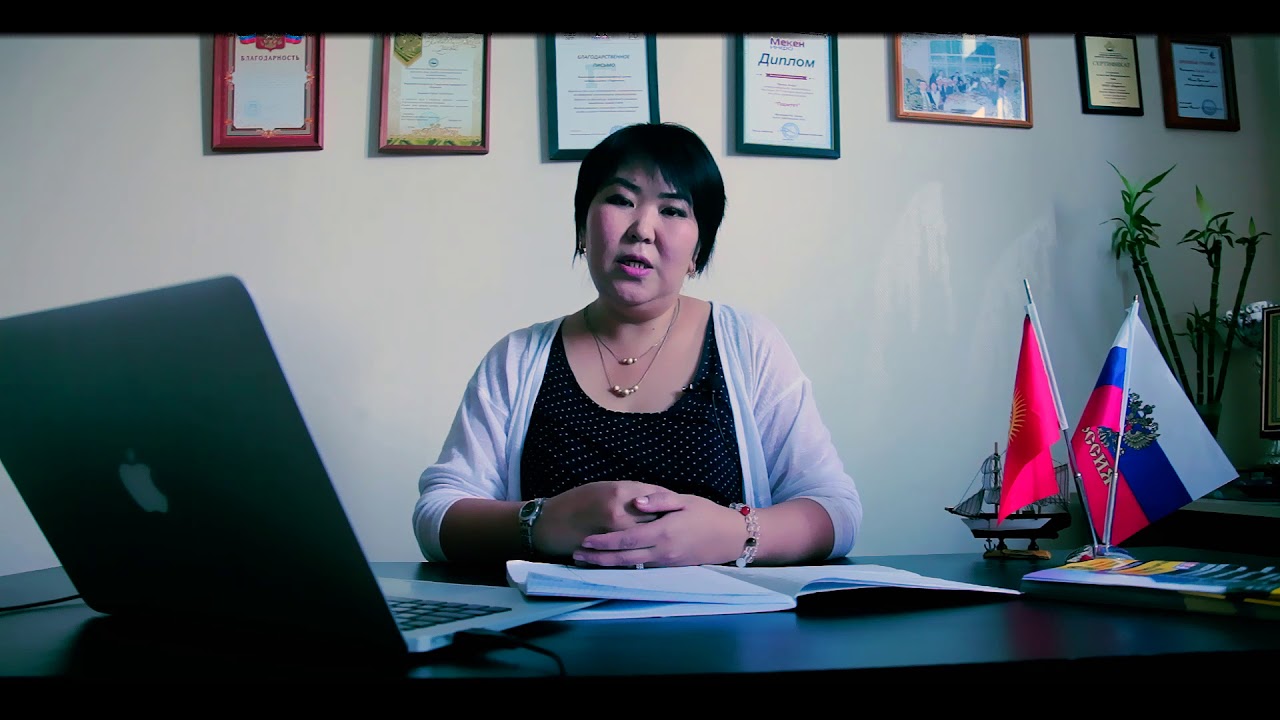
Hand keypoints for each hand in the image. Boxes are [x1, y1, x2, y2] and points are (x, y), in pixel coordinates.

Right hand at [533, 480, 667, 557]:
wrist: (551, 524)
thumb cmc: (578, 501)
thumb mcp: (605, 487)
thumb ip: (631, 491)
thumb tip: (654, 497)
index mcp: (620, 492)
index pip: (656, 496)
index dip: (667, 500)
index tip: (675, 503)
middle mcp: (621, 513)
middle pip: (656, 517)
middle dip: (666, 520)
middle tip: (674, 521)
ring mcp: (617, 534)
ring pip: (648, 536)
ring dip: (657, 536)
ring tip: (663, 535)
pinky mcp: (613, 550)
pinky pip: (637, 550)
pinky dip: (645, 549)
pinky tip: (649, 548)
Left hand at [572, 492, 746, 567]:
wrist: (731, 537)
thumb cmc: (707, 513)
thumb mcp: (685, 500)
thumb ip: (659, 500)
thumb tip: (636, 501)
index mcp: (663, 533)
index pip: (626, 540)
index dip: (603, 542)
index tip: (584, 541)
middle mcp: (662, 552)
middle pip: (623, 559)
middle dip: (597, 559)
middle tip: (576, 556)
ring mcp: (666, 563)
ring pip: (630, 567)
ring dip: (607, 565)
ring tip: (587, 561)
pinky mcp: (670, 567)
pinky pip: (641, 569)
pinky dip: (623, 567)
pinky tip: (611, 563)